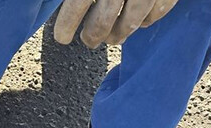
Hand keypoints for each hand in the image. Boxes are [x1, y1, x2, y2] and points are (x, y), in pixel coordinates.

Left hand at [54, 0, 178, 48]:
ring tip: (112, 36)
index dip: (66, 26)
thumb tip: (56, 4)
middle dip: (92, 36)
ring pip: (128, 25)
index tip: (61, 38)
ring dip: (117, 34)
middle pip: (102, 23)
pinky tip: (137, 21)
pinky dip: (144, 22)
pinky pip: (154, 16)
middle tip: (88, 40)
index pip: (76, 6)